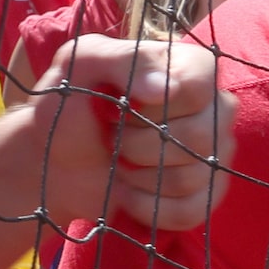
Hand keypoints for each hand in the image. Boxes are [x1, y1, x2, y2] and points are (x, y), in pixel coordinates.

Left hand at [33, 36, 235, 231]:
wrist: (55, 163)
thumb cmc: (69, 108)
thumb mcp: (80, 64)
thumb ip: (122, 59)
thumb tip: (163, 88)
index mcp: (189, 68)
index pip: (201, 87)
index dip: (155, 106)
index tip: (118, 108)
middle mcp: (213, 108)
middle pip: (201, 135)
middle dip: (139, 145)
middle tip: (113, 139)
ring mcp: (213, 153)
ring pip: (194, 176)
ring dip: (140, 177)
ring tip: (118, 165)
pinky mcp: (205, 194)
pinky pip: (194, 210)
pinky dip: (150, 208)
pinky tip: (128, 195)